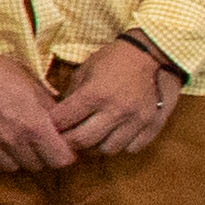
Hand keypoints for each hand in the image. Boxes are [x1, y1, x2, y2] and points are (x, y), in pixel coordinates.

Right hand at [0, 50, 74, 174]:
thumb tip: (65, 129)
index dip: (63, 154)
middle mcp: (11, 139)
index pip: (60, 160)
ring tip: (12, 138)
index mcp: (33, 124)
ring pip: (12, 168)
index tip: (59, 146)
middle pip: (37, 166)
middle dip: (39, 154)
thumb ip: (52, 112)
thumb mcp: (34, 86)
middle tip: (34, 139)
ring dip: (16, 157)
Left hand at [48, 39, 183, 160]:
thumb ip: (71, 94)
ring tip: (93, 137)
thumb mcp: (86, 70)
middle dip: (70, 142)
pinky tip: (115, 135)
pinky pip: (132, 148)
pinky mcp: (153, 126)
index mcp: (95, 93)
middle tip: (67, 138)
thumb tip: (58, 115)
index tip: (50, 127)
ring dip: (96, 147)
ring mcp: (137, 120)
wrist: (153, 55)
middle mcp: (116, 110)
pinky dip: (121, 145)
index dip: (52, 126)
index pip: (64, 120)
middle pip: (83, 141)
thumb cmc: (115, 59)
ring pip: (108, 150)